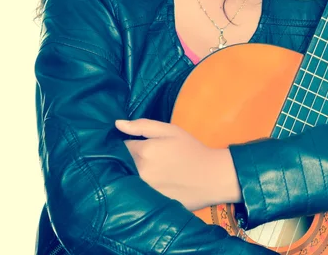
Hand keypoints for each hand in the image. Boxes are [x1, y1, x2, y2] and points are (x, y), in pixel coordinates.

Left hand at [115, 118, 241, 210]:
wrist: (211, 177)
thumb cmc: (191, 150)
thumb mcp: (170, 130)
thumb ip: (143, 125)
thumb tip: (117, 124)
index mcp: (144, 151)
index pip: (121, 146)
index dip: (125, 143)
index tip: (134, 143)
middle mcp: (139, 172)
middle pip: (122, 164)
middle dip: (127, 159)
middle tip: (143, 157)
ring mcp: (143, 190)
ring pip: (126, 178)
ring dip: (130, 174)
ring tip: (147, 170)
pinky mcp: (148, 203)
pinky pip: (134, 193)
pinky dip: (138, 187)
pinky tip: (150, 184)